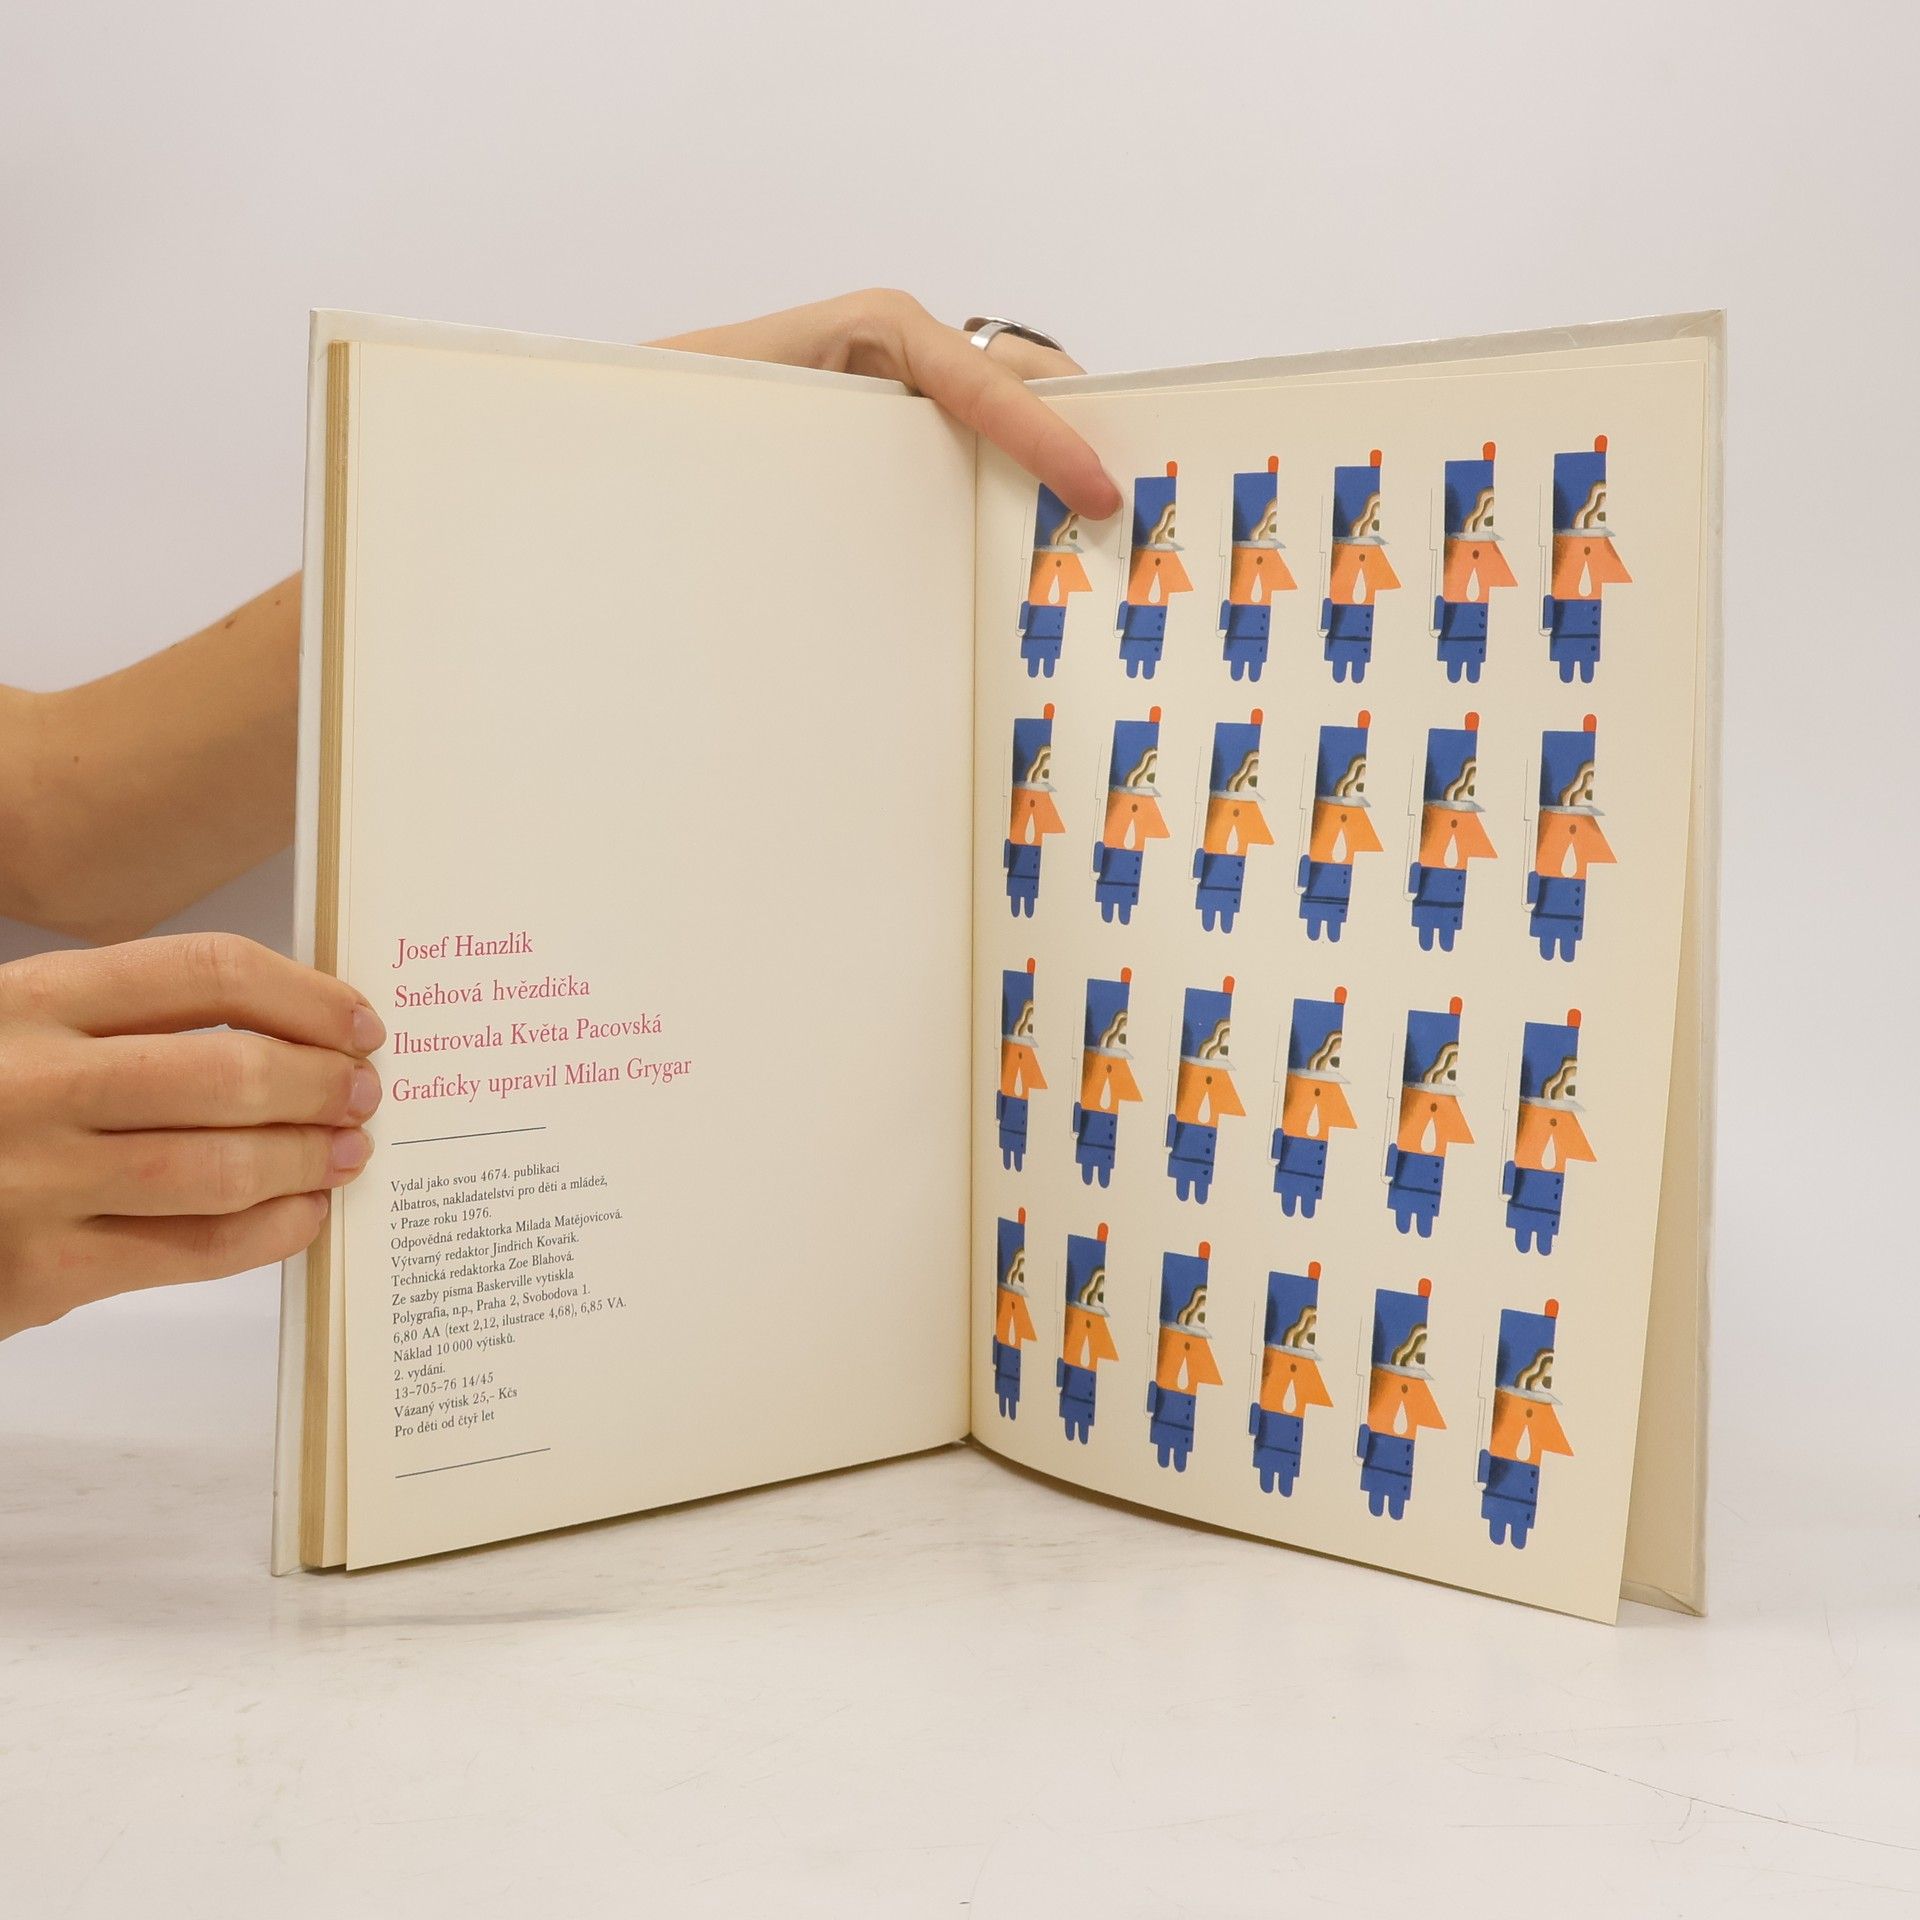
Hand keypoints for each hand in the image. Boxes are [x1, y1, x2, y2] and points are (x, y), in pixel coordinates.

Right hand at [0, 933, 383, 1339]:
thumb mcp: (16, 1027)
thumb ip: (122, 1018)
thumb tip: (287, 1029)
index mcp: (30, 1001)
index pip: (207, 972)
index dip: (307, 995)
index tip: (358, 1021)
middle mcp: (33, 1083)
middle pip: (230, 1073)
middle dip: (322, 1084)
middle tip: (364, 1092)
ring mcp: (35, 1182)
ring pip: (222, 1169)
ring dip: (306, 1160)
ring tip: (345, 1152)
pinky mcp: (42, 1273)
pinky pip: (194, 1252)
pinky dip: (271, 1232)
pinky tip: (302, 1214)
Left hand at [652, 289, 1122, 520]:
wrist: (639, 410)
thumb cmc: (685, 401)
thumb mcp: (756, 409)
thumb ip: (824, 439)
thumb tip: (898, 479)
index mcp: (878, 329)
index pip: (990, 384)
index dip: (1051, 440)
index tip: (1097, 491)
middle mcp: (905, 347)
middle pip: (1026, 382)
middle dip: (1083, 431)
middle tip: (1134, 502)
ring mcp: (910, 384)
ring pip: (1012, 413)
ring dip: (1055, 463)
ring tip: (1106, 527)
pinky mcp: (905, 424)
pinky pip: (977, 443)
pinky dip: (1015, 481)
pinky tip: (1033, 539)